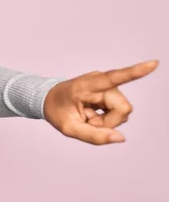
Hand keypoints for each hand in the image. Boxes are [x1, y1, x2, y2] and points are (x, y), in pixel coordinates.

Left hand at [43, 60, 158, 144]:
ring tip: (86, 116)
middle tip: (87, 121)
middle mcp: (101, 82)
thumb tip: (121, 138)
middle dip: (109, 122)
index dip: (134, 72)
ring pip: (122, 112)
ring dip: (105, 121)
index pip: (113, 78)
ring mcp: (107, 87)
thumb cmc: (56, 110)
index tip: (153, 63)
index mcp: (86, 85)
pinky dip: (105, 119)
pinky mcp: (110, 93)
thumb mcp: (69, 128)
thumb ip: (93, 136)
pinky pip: (118, 112)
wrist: (48, 100)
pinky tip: (91, 115)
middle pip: (122, 109)